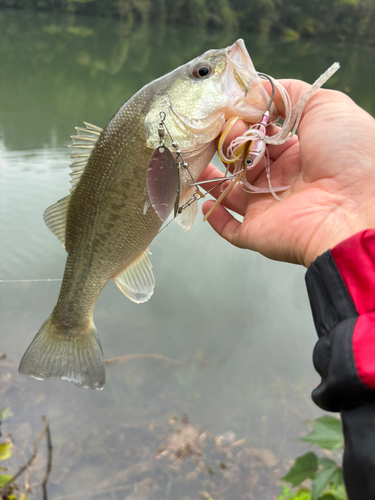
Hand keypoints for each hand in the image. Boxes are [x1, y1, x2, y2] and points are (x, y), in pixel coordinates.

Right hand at [200, 80, 374, 266]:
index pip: (262, 136)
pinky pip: (230, 229)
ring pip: (231, 191)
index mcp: (298, 154)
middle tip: (225, 130)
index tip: (234, 110)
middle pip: (243, 160)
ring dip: (212, 175)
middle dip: (229, 142)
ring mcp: (267, 207)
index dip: (246, 121)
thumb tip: (257, 89)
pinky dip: (215, 215)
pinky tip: (205, 200)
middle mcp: (281, 180)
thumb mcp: (325, 106)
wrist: (353, 207)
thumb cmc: (348, 154)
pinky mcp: (256, 232)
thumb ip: (289, 94)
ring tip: (201, 157)